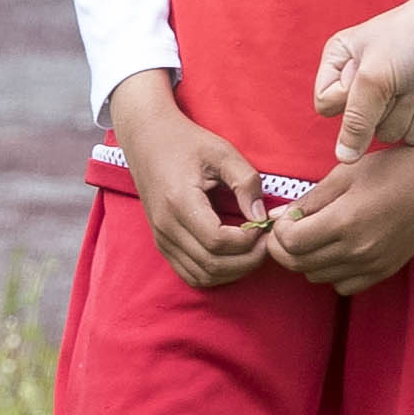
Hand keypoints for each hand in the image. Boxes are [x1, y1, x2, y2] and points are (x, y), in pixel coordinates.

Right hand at [102, 70, 275, 289]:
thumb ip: (246, 182)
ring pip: (202, 276)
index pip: (218, 241)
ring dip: (233, 271)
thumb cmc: (185, 142)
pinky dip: (216, 274)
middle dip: (247, 260)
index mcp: (179, 201)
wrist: (146, 139)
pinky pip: (190, 274)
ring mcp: (161, 238)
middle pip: (212, 265)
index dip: (248, 241)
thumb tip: (261, 216)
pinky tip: (232, 256)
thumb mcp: (222, 152)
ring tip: (252, 250)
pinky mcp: (162, 243)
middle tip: (267, 243)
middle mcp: (166, 226)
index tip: (263, 226)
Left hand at [265, 136, 413, 295]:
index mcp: (345, 221)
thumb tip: (277, 218)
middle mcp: (358, 250)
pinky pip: (344, 286)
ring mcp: (373, 264)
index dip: (278, 231)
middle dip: (285, 247)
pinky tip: (338, 251)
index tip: (286, 217)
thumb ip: (308, 200)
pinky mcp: (385, 271)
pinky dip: (333, 273)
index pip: (290, 243)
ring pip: (317, 278)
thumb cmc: (391, 169)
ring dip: (308, 260)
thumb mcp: (344, 174)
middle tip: (291, 228)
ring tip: (317, 236)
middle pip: (299, 265)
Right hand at [315, 0, 413, 160]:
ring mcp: (392, 99)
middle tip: (400, 76)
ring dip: (408, 108)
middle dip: (386, 104)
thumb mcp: (373, 76)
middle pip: (360, 126)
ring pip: (389, 134)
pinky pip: (413, 136)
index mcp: (340, 63)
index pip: (326, 106)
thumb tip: (343, 158)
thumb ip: (355, 121)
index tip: (369, 77)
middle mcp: (362, 83)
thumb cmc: (411, 37)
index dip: (348, 99)